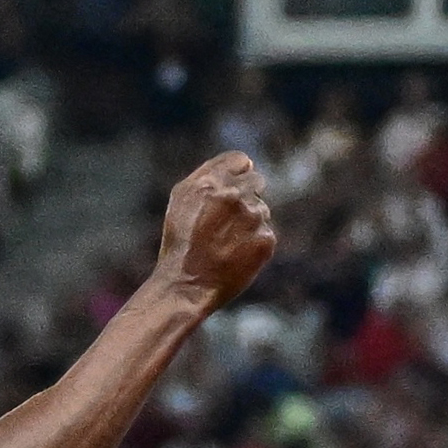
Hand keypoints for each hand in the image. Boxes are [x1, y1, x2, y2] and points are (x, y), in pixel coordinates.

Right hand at [150, 148, 273, 311]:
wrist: (187, 286)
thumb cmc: (180, 244)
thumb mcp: (181, 201)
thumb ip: (209, 175)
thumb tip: (246, 162)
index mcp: (208, 184)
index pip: (241, 161)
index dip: (235, 174)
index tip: (228, 191)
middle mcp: (233, 197)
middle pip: (256, 181)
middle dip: (245, 196)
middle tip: (227, 221)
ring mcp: (252, 217)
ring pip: (261, 208)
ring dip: (249, 221)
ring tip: (226, 242)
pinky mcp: (266, 239)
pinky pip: (266, 232)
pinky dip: (254, 242)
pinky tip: (236, 254)